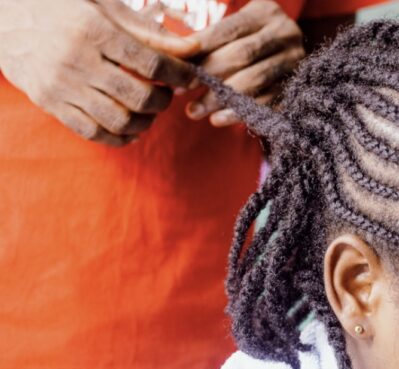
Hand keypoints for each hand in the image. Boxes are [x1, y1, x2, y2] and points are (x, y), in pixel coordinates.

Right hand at [0, 0, 198, 145]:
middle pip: (139, 97)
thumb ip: (147, 29)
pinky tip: (130, 128)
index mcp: (94, 30)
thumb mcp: (102, 4)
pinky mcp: (49, 103)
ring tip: (149, 110)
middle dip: (163, 101)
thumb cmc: (60, 4)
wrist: (1, 12)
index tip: (190, 77)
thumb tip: (192, 48)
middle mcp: (77, 60)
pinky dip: (119, 137)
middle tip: (166, 94)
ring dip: (145, 121)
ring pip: (119, 120)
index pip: (152, 64)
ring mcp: (61, 85)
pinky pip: (92, 132)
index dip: (180, 75)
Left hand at [183, 0, 304, 126]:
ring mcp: (295, 61)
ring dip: (221, 98)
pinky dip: (241, 113)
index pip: (229, 29)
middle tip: (181, 91)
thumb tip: (171, 51)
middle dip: (209, 75)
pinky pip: (267, 103)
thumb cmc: (244, 41)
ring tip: (194, 110)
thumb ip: (206, 36)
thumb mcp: (231, 29)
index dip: (201, 48)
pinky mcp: (297, 87)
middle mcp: (285, 33)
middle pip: (242, 55)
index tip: (176, 66)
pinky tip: (218, 119)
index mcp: (266, 12)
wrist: (279, 56)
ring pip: (254, 81)